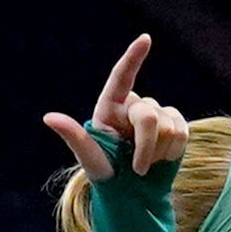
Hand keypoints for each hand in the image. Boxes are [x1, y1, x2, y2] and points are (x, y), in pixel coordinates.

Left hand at [46, 34, 188, 183]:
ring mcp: (156, 114)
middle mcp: (133, 105)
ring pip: (169, 125)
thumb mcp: (89, 157)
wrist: (131, 192)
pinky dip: (173, 151)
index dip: (133, 57)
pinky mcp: (175, 125)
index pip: (122, 76)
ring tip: (146, 164)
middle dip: (146, 146)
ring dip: (158, 152)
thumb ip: (73, 136)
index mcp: (110, 106)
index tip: (146, 39)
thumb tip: (48, 117)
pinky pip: (182, 131)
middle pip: (149, 116)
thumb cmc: (106, 174)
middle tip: (137, 169)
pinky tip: (161, 159)